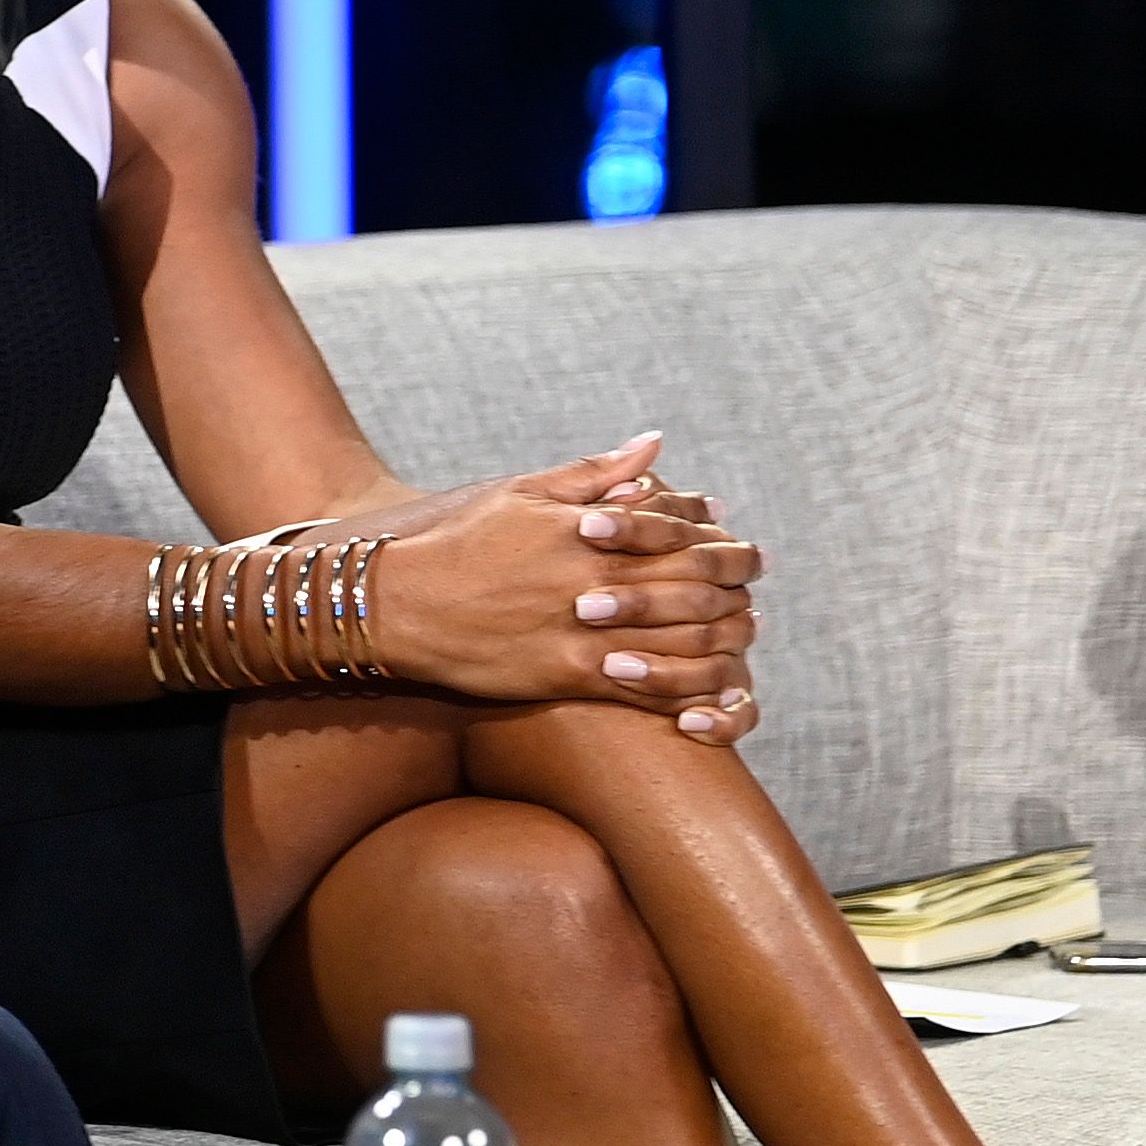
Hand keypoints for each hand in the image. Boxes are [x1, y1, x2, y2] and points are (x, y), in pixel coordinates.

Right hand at [364, 433, 763, 713]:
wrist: (394, 603)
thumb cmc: (457, 543)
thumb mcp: (522, 493)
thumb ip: (594, 473)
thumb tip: (653, 446)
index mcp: (592, 530)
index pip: (684, 532)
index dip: (722, 543)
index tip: (741, 551)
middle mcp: (597, 578)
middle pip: (695, 585)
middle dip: (734, 594)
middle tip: (750, 601)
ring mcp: (586, 630)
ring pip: (681, 640)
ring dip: (720, 644)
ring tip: (735, 644)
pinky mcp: (569, 675)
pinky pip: (646, 689)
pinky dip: (684, 695)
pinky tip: (702, 698)